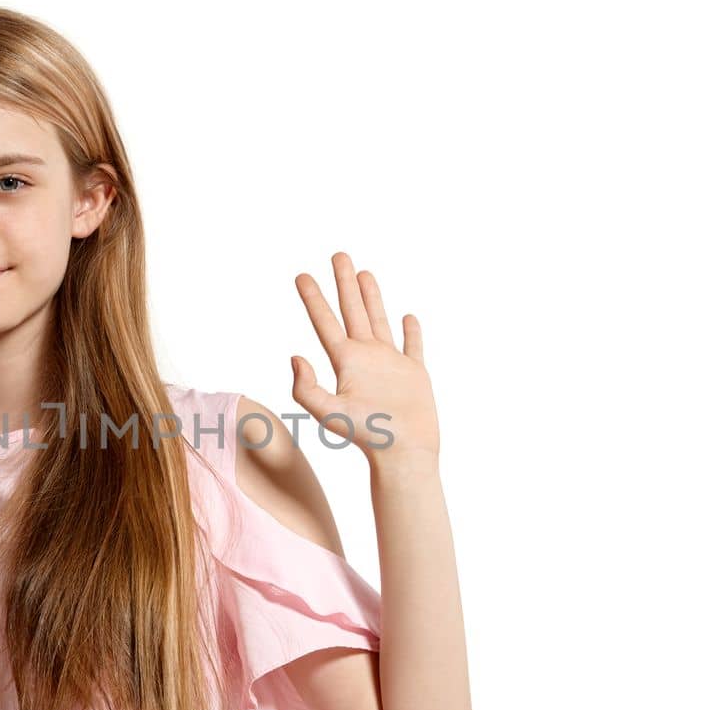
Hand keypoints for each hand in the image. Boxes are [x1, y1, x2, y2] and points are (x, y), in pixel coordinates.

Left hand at [291, 252, 439, 463]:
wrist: (404, 454)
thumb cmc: (368, 437)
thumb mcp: (329, 413)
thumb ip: (306, 387)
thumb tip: (295, 357)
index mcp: (346, 362)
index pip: (325, 322)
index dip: (313, 298)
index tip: (302, 275)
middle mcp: (366, 358)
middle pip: (352, 311)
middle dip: (344, 283)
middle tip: (338, 255)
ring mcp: (390, 364)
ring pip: (379, 320)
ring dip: (371, 297)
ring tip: (364, 273)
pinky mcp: (414, 373)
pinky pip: (413, 346)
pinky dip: (411, 331)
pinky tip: (408, 317)